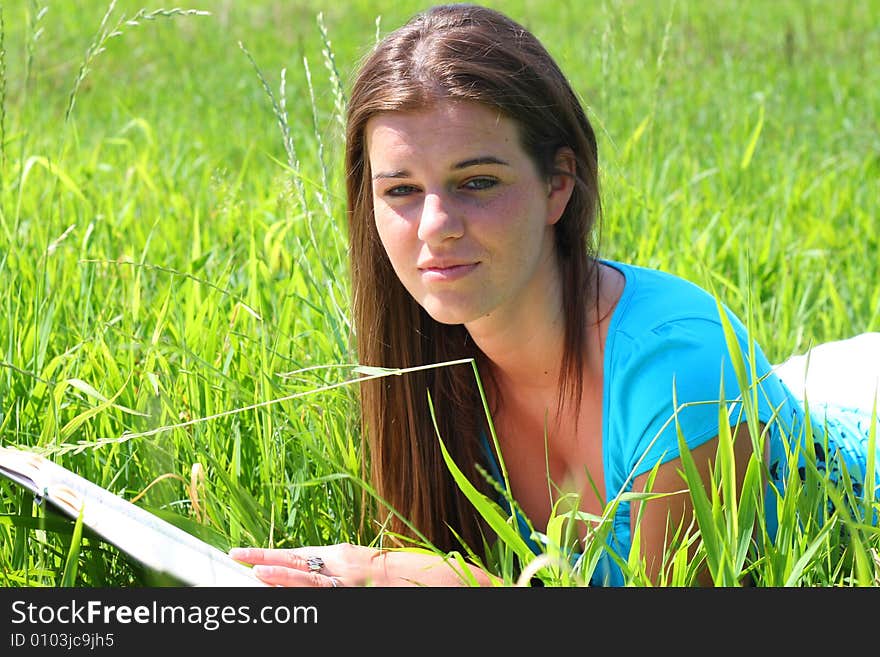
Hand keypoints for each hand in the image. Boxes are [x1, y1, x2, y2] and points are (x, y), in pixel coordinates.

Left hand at [229, 542, 495, 586]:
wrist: (454, 582)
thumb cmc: (423, 575)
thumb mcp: (383, 570)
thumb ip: (355, 571)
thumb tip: (331, 573)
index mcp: (353, 557)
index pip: (307, 556)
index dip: (278, 556)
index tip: (251, 556)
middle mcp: (351, 567)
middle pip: (300, 564)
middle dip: (266, 561)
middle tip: (235, 556)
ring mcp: (356, 585)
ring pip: (309, 580)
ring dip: (279, 574)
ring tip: (252, 569)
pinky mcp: (364, 598)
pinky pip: (328, 599)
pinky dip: (303, 595)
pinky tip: (284, 590)